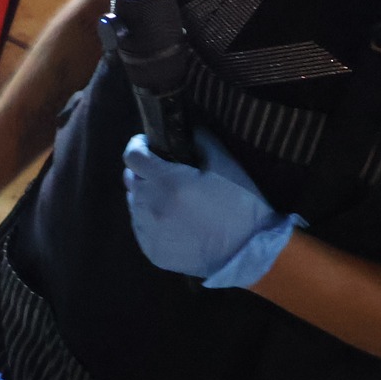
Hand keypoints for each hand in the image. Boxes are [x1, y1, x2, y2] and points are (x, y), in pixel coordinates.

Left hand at [122, 130, 304, 287]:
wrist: (249, 254)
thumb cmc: (240, 205)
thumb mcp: (225, 165)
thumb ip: (201, 140)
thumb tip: (187, 125)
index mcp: (165, 182)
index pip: (133, 156)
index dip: (140, 146)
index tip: (151, 146)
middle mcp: (149, 207)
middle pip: (131, 180)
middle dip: (145, 172)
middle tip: (168, 175)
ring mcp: (147, 232)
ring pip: (134, 205)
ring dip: (147, 197)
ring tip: (173, 201)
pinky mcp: (151, 252)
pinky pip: (142, 229)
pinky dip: (152, 221)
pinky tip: (175, 222)